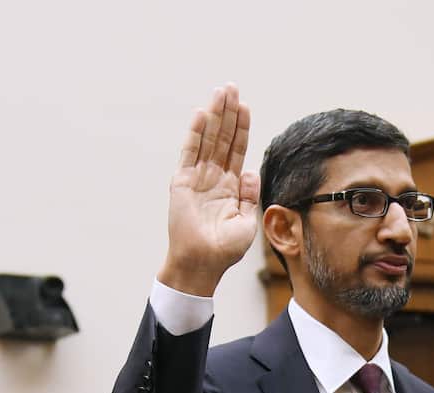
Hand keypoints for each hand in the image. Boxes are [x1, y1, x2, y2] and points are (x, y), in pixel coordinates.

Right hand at [159, 84, 260, 295]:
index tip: (246, 106)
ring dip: (214, 115)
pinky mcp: (182, 182)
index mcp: (230, 186)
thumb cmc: (225, 250)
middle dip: (228, 112)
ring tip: (220, 92)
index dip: (242, 128)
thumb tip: (251, 172)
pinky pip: (189, 152)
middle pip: (222, 138)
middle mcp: (213, 178)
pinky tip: (201, 113)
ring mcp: (197, 178)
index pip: (237, 149)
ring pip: (207, 139)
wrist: (203, 263)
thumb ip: (250, 195)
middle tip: (231, 86)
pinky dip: (195, 133)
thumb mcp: (246, 221)